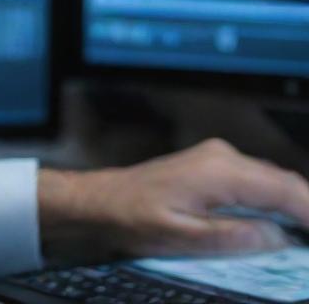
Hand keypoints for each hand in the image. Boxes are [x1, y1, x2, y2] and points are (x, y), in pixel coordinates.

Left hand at [37, 139, 308, 263]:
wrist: (105, 198)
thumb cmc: (136, 218)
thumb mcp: (183, 237)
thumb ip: (232, 236)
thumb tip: (277, 236)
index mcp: (219, 172)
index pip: (283, 189)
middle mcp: (223, 156)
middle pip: (283, 181)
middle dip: (306, 208)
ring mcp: (218, 156)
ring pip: (273, 178)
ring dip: (294, 203)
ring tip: (303, 231)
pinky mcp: (214, 163)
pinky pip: (257, 179)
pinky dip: (276, 198)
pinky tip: (282, 221)